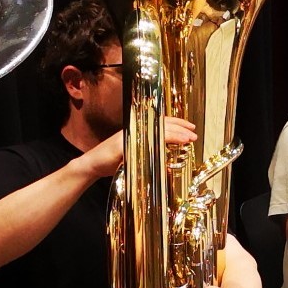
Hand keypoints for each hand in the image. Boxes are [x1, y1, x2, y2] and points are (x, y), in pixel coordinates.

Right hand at [81, 116, 197, 179]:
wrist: (93, 165)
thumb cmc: (111, 162)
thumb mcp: (133, 155)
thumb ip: (146, 151)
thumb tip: (162, 154)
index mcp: (138, 130)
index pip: (161, 122)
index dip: (177, 122)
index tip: (190, 126)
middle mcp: (136, 128)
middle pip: (163, 124)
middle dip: (181, 127)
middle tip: (194, 133)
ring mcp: (132, 135)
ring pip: (159, 130)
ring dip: (177, 133)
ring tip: (190, 137)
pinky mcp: (128, 144)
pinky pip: (150, 140)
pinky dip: (164, 140)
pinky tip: (173, 144)